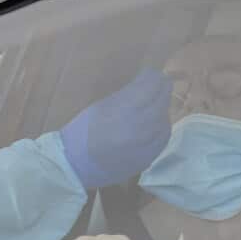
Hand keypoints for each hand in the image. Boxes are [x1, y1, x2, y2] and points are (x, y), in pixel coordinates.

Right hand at [61, 69, 172, 188]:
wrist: (75, 165)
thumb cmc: (82, 131)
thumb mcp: (102, 106)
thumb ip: (127, 94)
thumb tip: (145, 82)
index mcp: (128, 110)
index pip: (153, 85)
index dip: (153, 76)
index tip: (150, 74)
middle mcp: (143, 127)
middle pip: (163, 101)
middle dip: (159, 90)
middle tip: (153, 86)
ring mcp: (148, 145)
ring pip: (165, 120)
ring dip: (160, 110)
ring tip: (150, 107)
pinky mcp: (148, 158)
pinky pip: (162, 138)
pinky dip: (159, 128)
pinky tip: (151, 125)